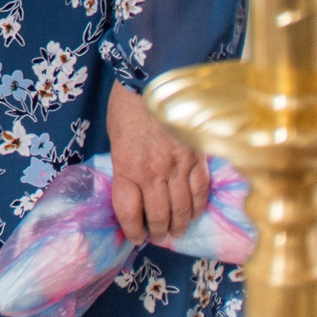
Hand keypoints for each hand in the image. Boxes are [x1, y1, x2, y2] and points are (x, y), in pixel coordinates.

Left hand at [107, 83, 211, 245]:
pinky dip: (198, 207)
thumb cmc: (128, 106)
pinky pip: (201, 191)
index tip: (135, 236)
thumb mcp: (115, 137)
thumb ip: (125, 165)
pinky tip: (194, 213)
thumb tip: (132, 187)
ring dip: (179, 224)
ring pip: (182, 209)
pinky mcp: (198, 158)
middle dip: (157, 231)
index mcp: (127, 167)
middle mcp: (154, 173)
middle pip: (158, 215)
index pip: (129, 212)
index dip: (132, 230)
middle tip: (156, 236)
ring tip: (175, 231)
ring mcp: (179, 167)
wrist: (155, 79)